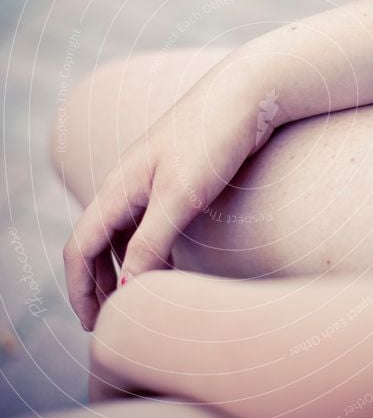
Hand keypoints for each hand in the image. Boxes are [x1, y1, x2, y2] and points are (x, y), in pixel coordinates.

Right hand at [64, 47, 272, 329]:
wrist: (248, 93)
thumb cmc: (212, 139)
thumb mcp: (181, 196)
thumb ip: (152, 242)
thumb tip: (127, 289)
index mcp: (117, 187)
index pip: (79, 246)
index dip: (79, 288)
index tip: (93, 324)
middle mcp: (126, 183)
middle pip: (94, 242)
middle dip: (96, 283)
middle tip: (110, 320)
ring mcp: (150, 179)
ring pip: (122, 233)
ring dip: (122, 268)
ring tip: (136, 300)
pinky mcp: (176, 177)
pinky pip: (148, 221)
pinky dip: (149, 250)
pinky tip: (171, 268)